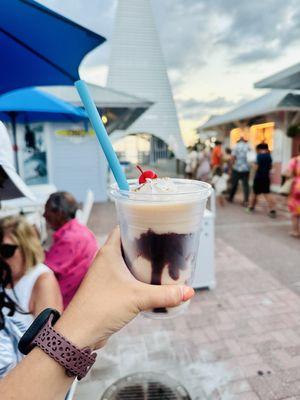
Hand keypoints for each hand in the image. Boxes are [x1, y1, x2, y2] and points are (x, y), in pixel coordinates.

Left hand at [55, 226, 193, 349]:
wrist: (79, 333)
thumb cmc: (101, 308)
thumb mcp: (138, 298)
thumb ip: (164, 294)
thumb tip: (188, 292)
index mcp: (109, 252)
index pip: (123, 228)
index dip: (138, 223)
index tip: (156, 223)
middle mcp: (106, 260)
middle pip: (128, 245)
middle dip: (146, 245)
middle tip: (166, 245)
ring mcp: (106, 275)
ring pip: (127, 262)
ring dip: (143, 263)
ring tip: (163, 262)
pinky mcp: (108, 289)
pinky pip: (126, 278)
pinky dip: (138, 277)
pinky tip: (151, 282)